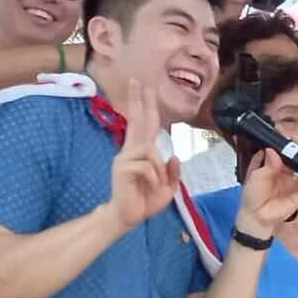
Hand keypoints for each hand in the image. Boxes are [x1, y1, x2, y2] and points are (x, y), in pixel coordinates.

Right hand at [107, 82, 181, 229]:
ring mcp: (125, 158)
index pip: (145, 124)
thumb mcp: (167, 188)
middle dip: (139, 100)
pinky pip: (148, 166)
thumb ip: (173, 172)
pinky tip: (149, 187)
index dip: (145, 105)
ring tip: (154, 185)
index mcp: (141, 151)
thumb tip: (174, 155)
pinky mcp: (123, 168)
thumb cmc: (145, 200)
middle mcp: (131, 150)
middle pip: (138, 120)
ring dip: (160, 171)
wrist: (127, 217)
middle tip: (137, 80)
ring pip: (151, 151)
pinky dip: (155, 179)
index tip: (144, 86)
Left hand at [235, 149, 297, 234]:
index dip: (282, 145)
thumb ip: (267, 165)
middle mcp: (281, 173)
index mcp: (269, 165)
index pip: (278, 152)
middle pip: (293, 160)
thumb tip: (272, 151)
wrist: (257, 218)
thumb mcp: (256, 177)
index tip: (286, 140)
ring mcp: (291, 183)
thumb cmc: (252, 198)